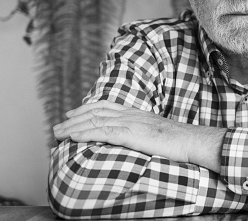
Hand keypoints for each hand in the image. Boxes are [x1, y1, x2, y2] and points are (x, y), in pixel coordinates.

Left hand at [53, 101, 224, 170]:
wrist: (191, 140)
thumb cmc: (177, 140)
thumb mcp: (155, 132)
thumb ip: (141, 131)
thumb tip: (133, 137)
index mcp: (136, 113)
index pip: (105, 106)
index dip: (85, 109)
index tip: (71, 114)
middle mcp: (130, 114)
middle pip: (96, 112)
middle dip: (73, 118)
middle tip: (57, 126)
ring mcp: (131, 123)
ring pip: (96, 121)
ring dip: (74, 127)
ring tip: (58, 133)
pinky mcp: (132, 135)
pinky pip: (104, 133)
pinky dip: (86, 134)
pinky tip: (74, 138)